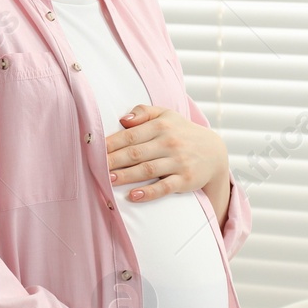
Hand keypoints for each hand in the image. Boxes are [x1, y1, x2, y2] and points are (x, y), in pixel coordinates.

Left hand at [106, 104, 228, 203]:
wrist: (214, 152)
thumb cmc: (181, 132)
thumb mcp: (166, 115)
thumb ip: (143, 112)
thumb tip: (123, 119)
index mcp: (161, 126)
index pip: (130, 135)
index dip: (111, 143)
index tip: (94, 150)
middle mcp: (169, 142)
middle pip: (135, 153)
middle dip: (113, 161)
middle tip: (94, 167)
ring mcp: (178, 162)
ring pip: (147, 170)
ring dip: (126, 176)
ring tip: (108, 180)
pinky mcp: (185, 180)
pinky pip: (165, 187)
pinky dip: (149, 193)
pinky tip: (134, 196)